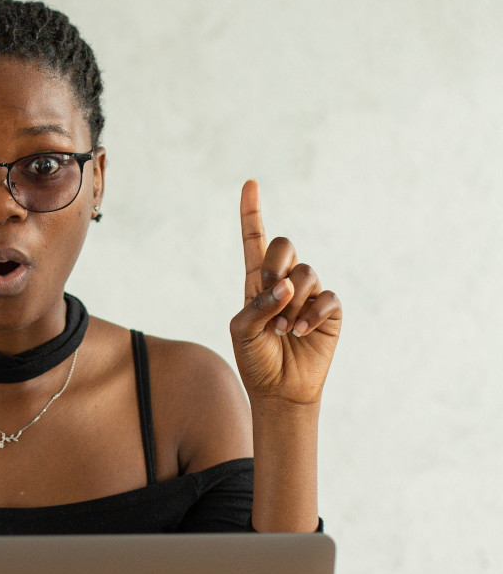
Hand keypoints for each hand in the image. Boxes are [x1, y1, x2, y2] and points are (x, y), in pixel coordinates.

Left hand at [230, 180, 341, 407]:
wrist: (279, 390)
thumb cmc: (255, 360)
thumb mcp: (242, 331)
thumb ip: (257, 305)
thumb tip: (287, 285)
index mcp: (257, 283)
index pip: (254, 241)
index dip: (251, 213)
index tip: (249, 183)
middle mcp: (284, 282)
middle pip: (284, 245)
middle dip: (275, 265)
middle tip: (271, 294)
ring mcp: (309, 295)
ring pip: (306, 273)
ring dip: (291, 302)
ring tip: (282, 329)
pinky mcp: (329, 311)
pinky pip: (326, 298)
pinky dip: (310, 315)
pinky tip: (298, 333)